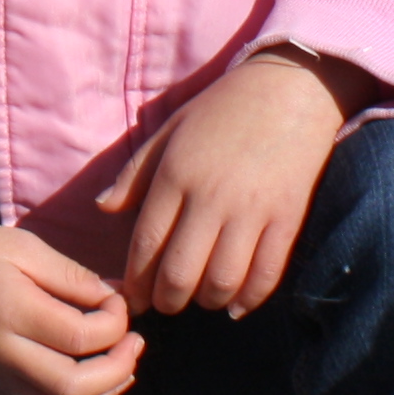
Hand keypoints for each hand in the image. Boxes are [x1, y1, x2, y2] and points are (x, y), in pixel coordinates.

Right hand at [0, 223, 142, 394]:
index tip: (118, 301)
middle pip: (72, 384)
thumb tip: (116, 301)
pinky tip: (97, 388)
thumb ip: (73, 276)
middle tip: (135, 342)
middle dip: (118, 368)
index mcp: (10, 309)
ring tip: (125, 367)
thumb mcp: (26, 247)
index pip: (79, 335)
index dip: (114, 322)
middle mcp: (1, 353)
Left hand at [95, 50, 377, 319]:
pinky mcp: (287, 218)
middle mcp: (210, 197)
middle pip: (181, 272)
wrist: (290, 90)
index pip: (146, 243)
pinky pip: (267, 274)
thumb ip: (135, 172)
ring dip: (206, 301)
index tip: (132, 298)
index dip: (136, 280)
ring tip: (199, 299)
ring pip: (222, 280)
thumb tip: (103, 208)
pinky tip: (236, 305)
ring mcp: (252, 210)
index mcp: (176, 174)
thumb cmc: (223, 109)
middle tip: (164, 305)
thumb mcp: (170, 129)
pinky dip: (249, 298)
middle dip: (167, 300)